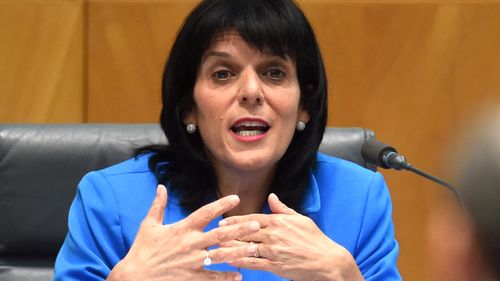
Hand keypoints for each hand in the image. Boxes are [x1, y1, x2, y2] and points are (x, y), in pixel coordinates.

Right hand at [107, 185, 260, 280]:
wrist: (135, 276)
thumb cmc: (142, 250)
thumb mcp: (149, 225)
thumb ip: (158, 205)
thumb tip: (161, 186)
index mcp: (183, 228)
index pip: (206, 213)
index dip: (222, 204)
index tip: (236, 198)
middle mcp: (191, 244)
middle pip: (220, 234)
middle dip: (240, 229)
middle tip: (257, 224)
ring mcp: (193, 261)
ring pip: (221, 256)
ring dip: (239, 252)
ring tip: (254, 248)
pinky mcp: (192, 277)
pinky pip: (213, 277)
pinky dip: (227, 277)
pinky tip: (239, 275)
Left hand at [218, 193, 363, 280]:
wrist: (327, 261)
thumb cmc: (315, 239)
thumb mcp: (300, 219)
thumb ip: (283, 209)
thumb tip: (271, 197)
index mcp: (279, 221)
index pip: (252, 218)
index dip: (236, 220)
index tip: (223, 221)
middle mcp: (274, 234)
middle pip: (245, 232)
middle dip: (229, 233)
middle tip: (215, 234)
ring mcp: (274, 250)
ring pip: (246, 247)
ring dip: (230, 247)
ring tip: (217, 248)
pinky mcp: (275, 265)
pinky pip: (254, 263)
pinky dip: (241, 261)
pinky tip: (230, 261)